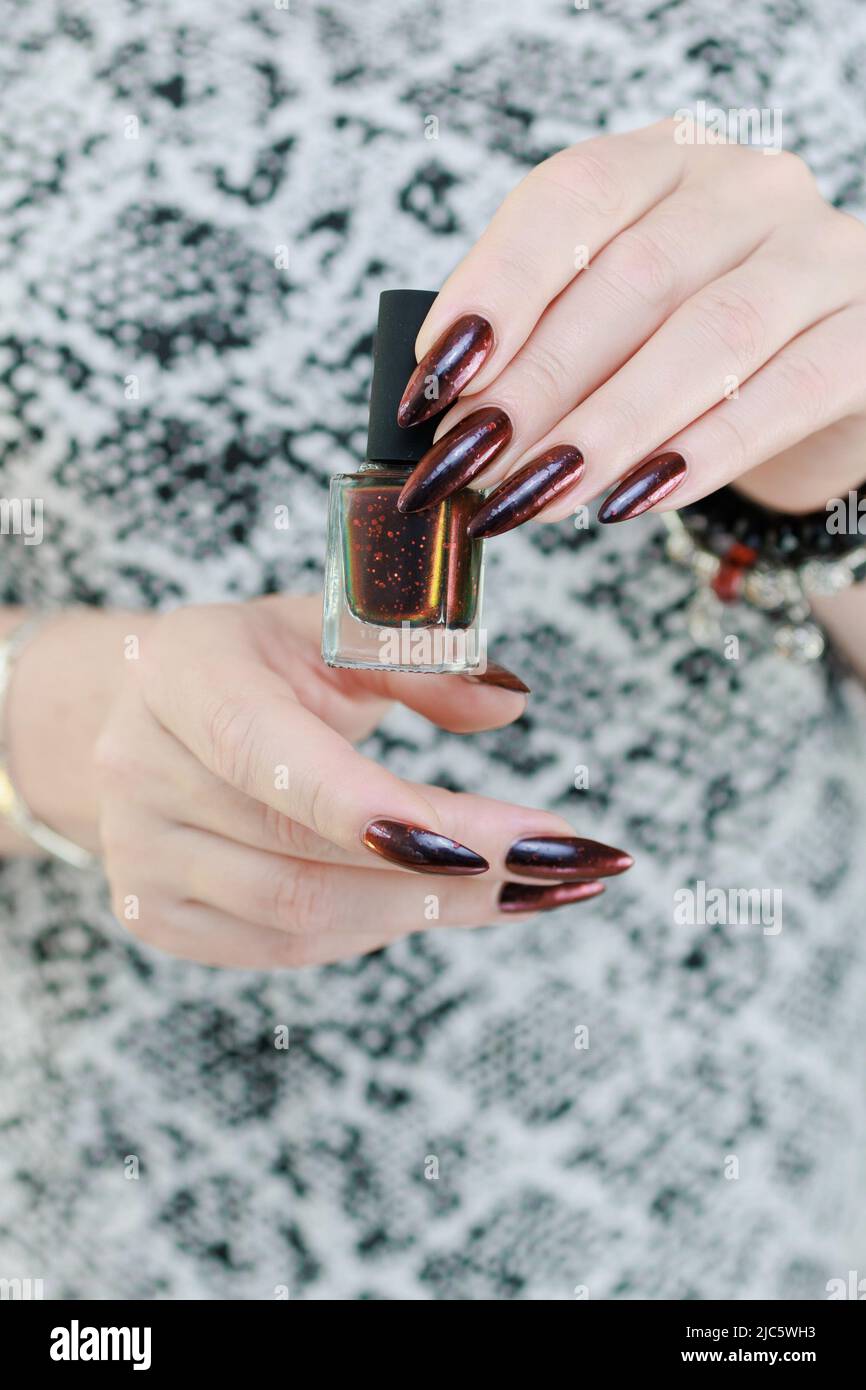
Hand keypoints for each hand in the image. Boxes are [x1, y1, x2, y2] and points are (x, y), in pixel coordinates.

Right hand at [4, 599, 631, 966]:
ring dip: (428, 911)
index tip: (513, 835)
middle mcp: (143, 771)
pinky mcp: (158, 917)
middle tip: (559, 865)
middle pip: (306, 856)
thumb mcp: (328, 624)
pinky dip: (374, 929)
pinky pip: (283, 948)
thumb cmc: (252, 665)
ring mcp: (141, 857)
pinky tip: (436, 901)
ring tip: (524, 888)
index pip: (275, 758)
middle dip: (453, 871)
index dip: (388, 809)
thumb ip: (416, 653)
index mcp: (184, 677)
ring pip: (302, 917)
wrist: (133, 716)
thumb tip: (508, 700)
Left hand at [395, 119, 865, 532]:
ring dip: (607, 426)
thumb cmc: (684, 348)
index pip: (575, 195)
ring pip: (711, 335)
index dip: (499, 286)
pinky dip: (702, 452)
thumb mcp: (610, 320)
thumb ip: (539, 340)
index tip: (435, 378)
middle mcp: (750, 189)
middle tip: (472, 462)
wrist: (819, 376)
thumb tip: (446, 413)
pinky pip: (787, 392)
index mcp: (666, 161)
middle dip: (539, 381)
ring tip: (533, 495)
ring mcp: (820, 256)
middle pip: (635, 276)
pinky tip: (632, 499)